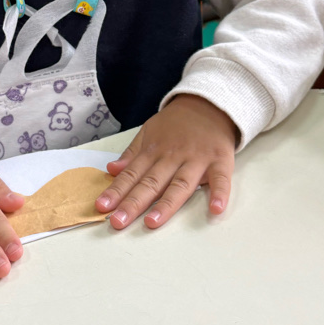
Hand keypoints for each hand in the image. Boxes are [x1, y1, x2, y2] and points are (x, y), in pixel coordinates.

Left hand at [95, 95, 237, 228]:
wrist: (209, 102)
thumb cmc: (177, 123)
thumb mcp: (149, 131)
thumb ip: (132, 153)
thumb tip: (111, 170)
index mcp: (154, 151)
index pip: (132, 174)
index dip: (116, 191)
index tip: (102, 207)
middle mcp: (173, 156)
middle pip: (151, 183)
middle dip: (133, 203)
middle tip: (118, 221)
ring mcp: (198, 159)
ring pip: (180, 184)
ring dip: (167, 204)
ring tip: (152, 222)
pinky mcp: (221, 161)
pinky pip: (221, 179)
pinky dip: (220, 193)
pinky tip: (215, 209)